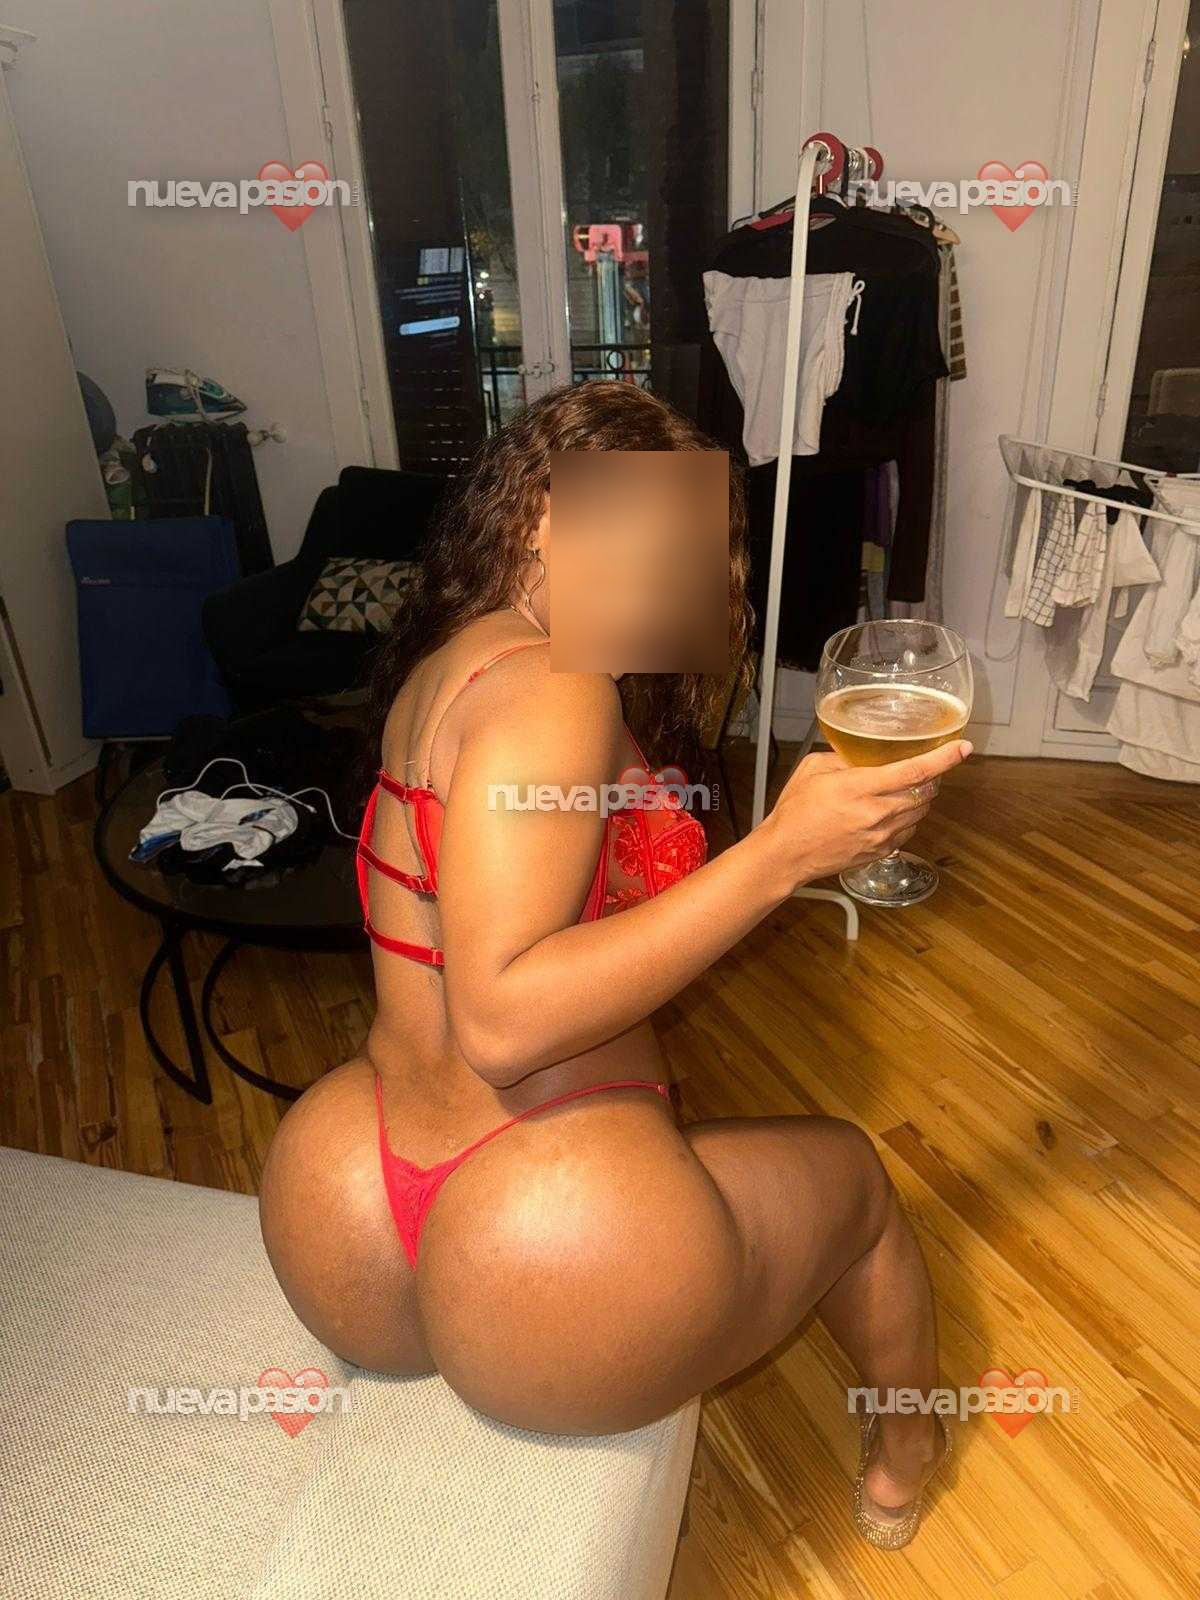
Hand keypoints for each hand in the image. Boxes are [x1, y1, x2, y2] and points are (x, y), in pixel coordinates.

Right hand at [766, 739, 972, 887]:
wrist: (786, 854)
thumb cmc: (795, 812)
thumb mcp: (813, 769)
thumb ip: (842, 758)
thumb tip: (861, 754)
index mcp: (860, 787)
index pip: (915, 771)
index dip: (944, 758)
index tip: (963, 748)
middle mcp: (876, 813)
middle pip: (925, 792)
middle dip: (933, 776)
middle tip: (928, 765)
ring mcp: (881, 836)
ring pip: (920, 812)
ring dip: (921, 797)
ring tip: (907, 788)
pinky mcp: (880, 852)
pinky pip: (908, 831)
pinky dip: (908, 818)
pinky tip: (892, 812)